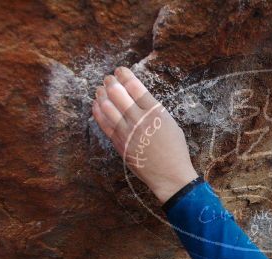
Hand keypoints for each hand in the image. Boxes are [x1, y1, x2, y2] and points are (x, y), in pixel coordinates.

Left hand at [91, 67, 197, 202]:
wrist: (170, 175)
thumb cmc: (174, 149)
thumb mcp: (170, 123)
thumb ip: (153, 109)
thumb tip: (137, 97)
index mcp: (155, 112)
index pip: (134, 86)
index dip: (124, 75)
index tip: (120, 71)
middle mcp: (139, 119)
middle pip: (118, 93)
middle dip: (111, 82)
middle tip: (109, 79)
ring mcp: (127, 132)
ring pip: (107, 106)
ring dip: (102, 94)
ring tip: (101, 89)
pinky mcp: (119, 143)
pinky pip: (103, 123)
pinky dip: (98, 111)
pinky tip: (97, 105)